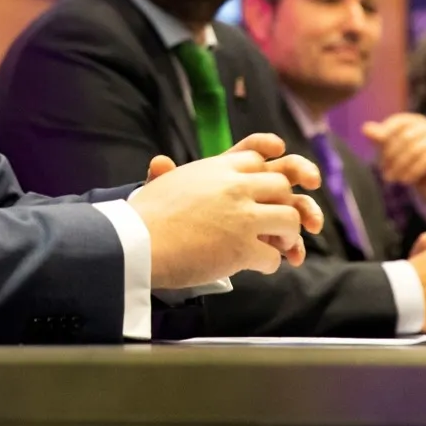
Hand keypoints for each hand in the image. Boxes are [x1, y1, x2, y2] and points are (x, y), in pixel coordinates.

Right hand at [129, 145, 323, 288]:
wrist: (136, 241)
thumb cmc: (143, 215)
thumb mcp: (159, 184)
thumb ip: (166, 173)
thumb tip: (159, 162)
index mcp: (215, 168)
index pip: (257, 159)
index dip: (269, 171)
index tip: (275, 184)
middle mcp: (234, 186)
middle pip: (282, 186)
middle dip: (285, 204)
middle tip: (278, 222)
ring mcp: (242, 216)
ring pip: (289, 218)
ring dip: (287, 235)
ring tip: (277, 246)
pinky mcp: (242, 247)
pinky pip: (273, 256)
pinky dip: (269, 264)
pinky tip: (256, 266)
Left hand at [362, 113, 425, 203]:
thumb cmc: (407, 162)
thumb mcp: (390, 149)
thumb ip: (379, 137)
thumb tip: (365, 128)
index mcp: (415, 120)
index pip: (397, 122)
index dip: (385, 137)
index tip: (378, 155)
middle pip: (405, 137)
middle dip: (391, 156)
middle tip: (384, 172)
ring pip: (415, 150)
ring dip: (400, 167)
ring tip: (392, 178)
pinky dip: (412, 172)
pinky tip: (405, 180)